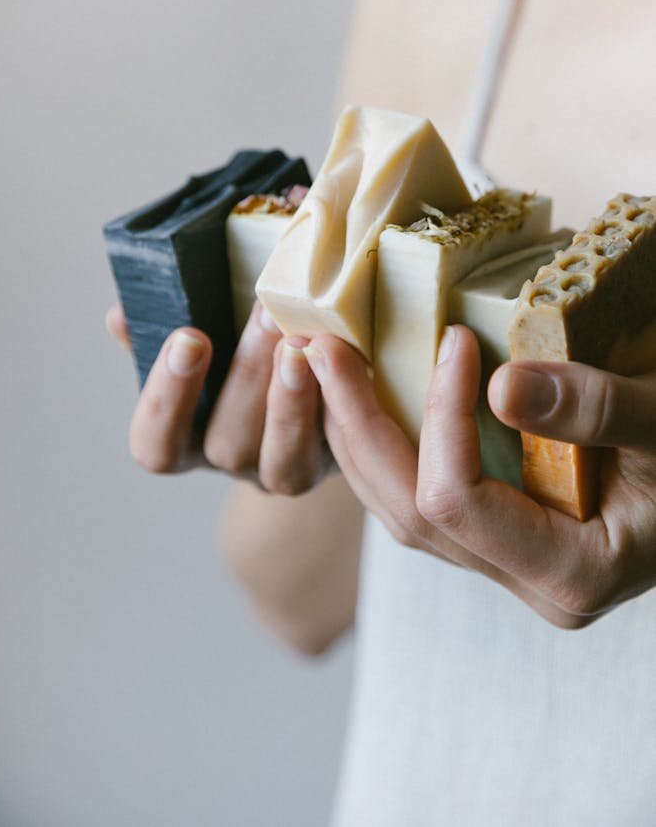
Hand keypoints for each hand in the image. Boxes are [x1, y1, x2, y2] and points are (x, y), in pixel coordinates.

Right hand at [105, 301, 327, 492]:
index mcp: (186, 440)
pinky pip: (337, 445)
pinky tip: (343, 354)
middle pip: (227, 445)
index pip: (156, 445)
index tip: (189, 338)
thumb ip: (155, 333)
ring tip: (303, 341)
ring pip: (284, 458)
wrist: (311, 381)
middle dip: (247, 378)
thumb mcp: (196, 344)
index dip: (168, 398)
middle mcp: (234, 462)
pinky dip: (340, 399)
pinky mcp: (339, 460)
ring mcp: (287, 470)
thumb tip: (120, 316)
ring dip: (293, 399)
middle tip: (266, 315)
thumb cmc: (236, 355)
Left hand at [303, 326, 655, 627]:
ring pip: (396, 509)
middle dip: (356, 424)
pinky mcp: (495, 531)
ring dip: (352, 434)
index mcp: (567, 573)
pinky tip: (359, 397)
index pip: (459, 502)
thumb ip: (598, 410)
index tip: (453, 339)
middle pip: (407, 512)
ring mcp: (504, 561)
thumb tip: (499, 388)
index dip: (442, 418)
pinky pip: (416, 494)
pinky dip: (381, 443)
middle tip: (321, 348)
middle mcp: (524, 580)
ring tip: (321, 363)